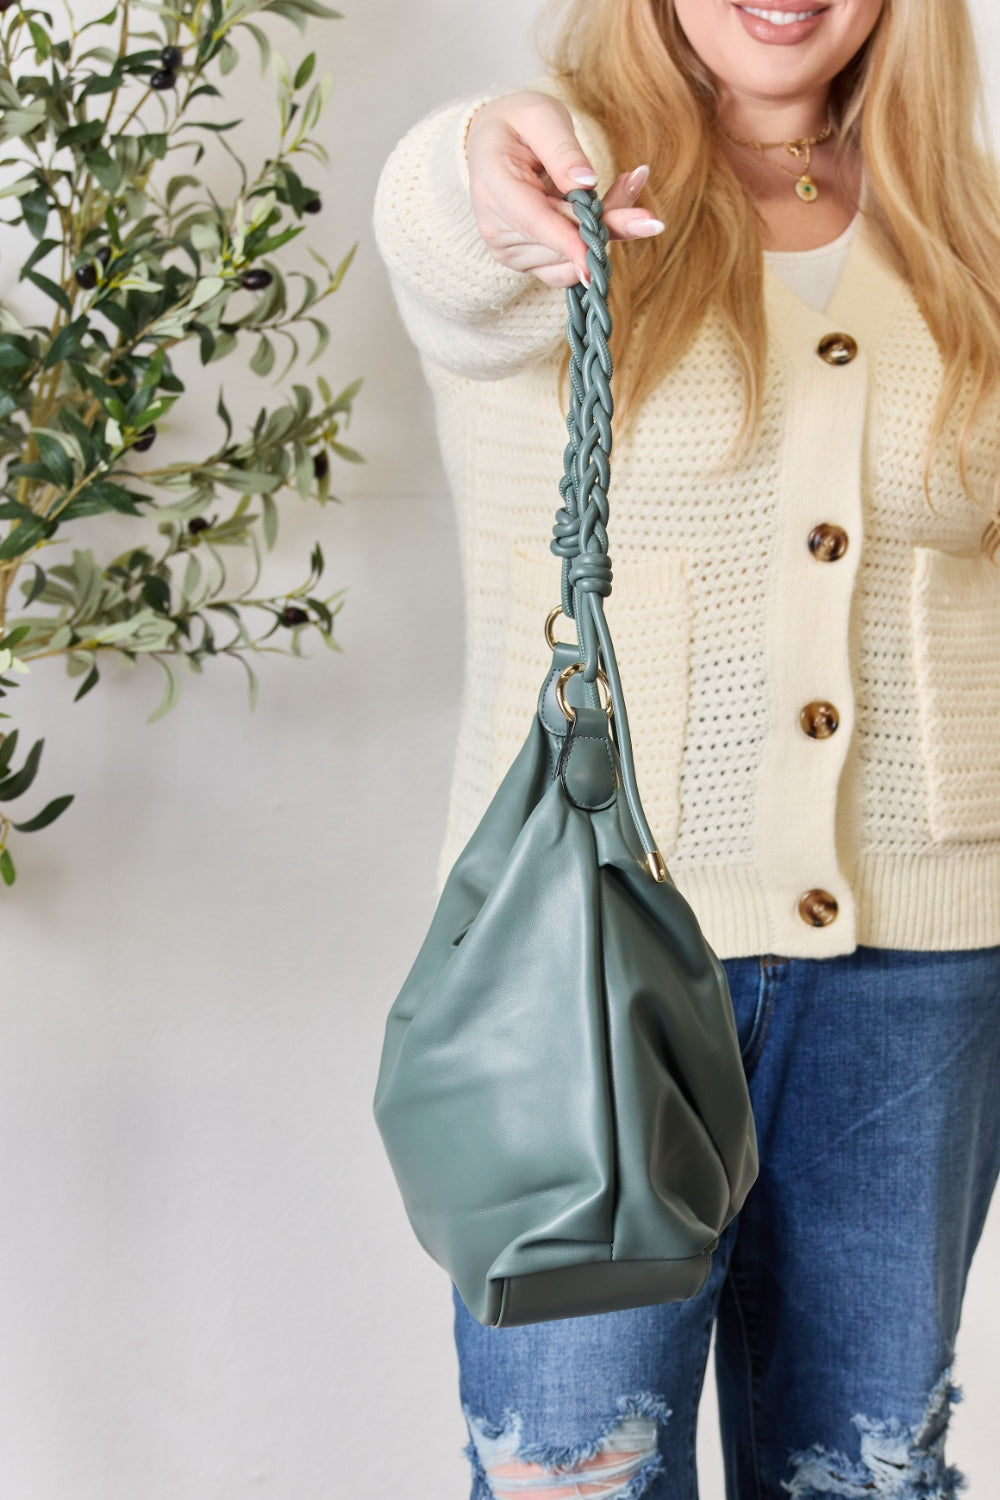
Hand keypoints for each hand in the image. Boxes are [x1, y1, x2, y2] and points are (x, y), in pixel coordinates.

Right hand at [465, 90, 663, 287]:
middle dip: (608, 226)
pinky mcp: (528, 263)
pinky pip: (569, 267)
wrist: (492, 145)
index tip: (593, 263)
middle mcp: (497, 229)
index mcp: (494, 186)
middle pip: (562, 240)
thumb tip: (587, 182)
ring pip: (571, 257)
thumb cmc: (517, 123)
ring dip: (605, 229)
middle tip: (651, 220)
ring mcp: (511, 251)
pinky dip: (594, 247)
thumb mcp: (540, 115)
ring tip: (625, 186)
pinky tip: (609, 212)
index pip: (533, 221)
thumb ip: (562, 148)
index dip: (567, 242)